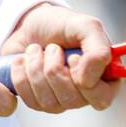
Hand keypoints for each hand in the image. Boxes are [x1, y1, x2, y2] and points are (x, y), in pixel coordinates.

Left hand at [0, 3, 119, 112]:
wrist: (27, 24)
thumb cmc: (60, 24)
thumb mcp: (86, 26)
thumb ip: (98, 50)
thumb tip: (87, 81)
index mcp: (103, 76)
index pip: (102, 98)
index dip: (86, 82)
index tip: (73, 57)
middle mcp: (84, 93)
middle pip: (71, 101)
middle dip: (54, 69)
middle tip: (53, 48)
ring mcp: (60, 100)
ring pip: (48, 103)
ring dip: (36, 69)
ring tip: (36, 50)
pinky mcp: (37, 101)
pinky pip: (30, 101)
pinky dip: (21, 76)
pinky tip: (24, 60)